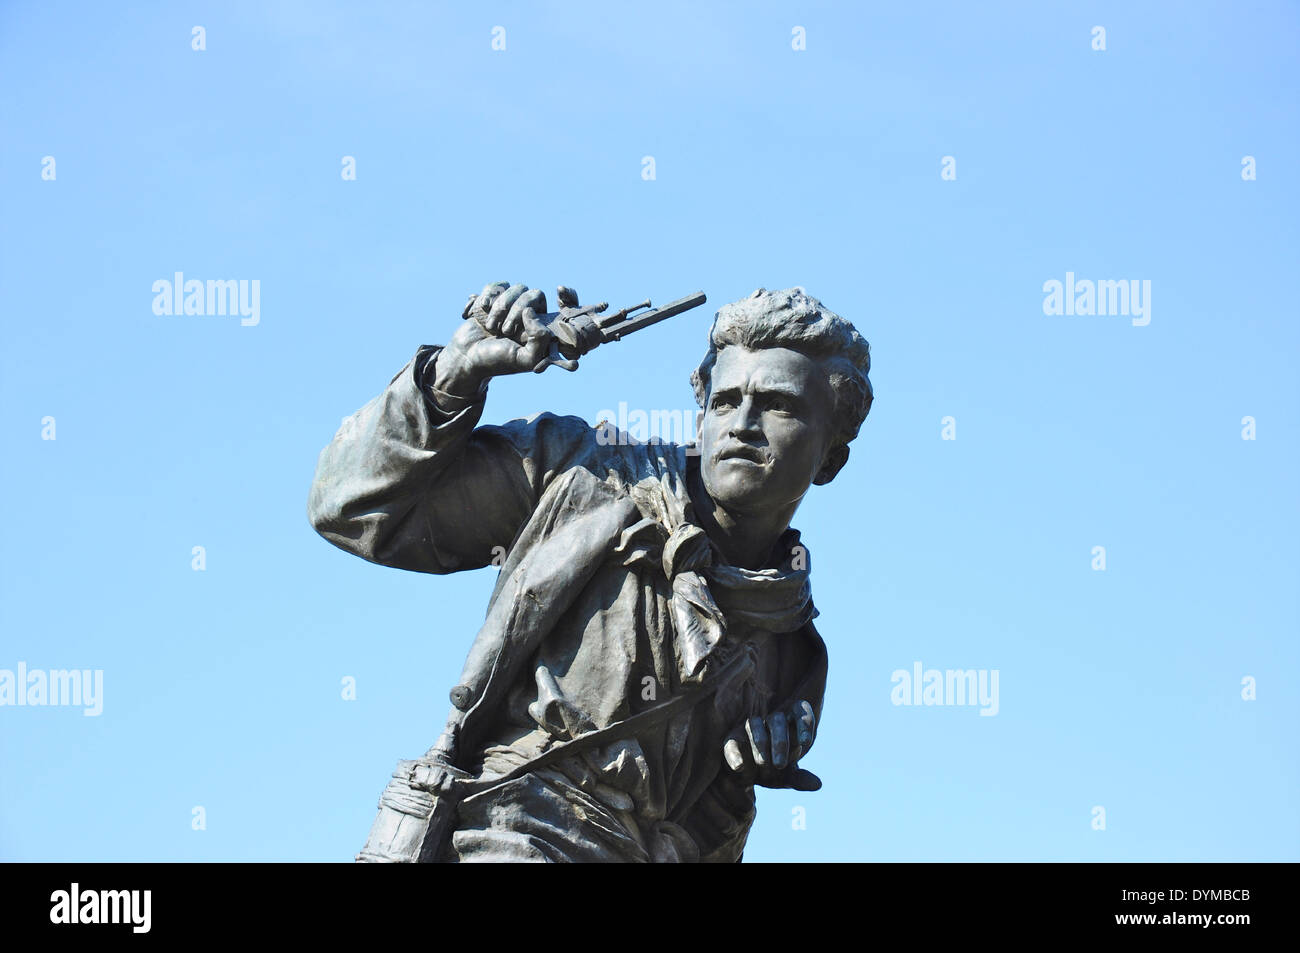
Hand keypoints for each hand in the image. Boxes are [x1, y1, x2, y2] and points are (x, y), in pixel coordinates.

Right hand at [434, 282, 581, 396]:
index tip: (563, 292)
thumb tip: (530, 311)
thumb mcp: (525, 359)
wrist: (466, 358)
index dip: (570, 297)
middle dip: (515, 311)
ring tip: (489, 327)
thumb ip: (540, 340)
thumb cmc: (497, 362)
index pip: (563, 308)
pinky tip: (474, 315)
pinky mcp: (493, 299)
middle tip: (505, 331)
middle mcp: (529, 315)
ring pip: (513, 288)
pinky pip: (493, 287)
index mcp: (542, 327)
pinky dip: (482, 299)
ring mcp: (510, 305)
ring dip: (498, 308)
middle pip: (532, 294)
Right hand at [722, 699, 820, 790]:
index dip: (804, 724)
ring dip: (760, 742)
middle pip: (777, 720)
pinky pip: (732, 743)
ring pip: (755, 724)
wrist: (747, 777)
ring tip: (763, 763)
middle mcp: (769, 723)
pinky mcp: (731, 739)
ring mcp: (750, 729)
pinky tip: (740, 767)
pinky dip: (735, 755)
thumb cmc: (772, 771)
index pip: (799, 715)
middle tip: (780, 765)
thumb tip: (818, 785)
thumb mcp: (786, 777)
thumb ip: (800, 779)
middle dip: (780, 741)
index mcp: (788, 728)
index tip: (806, 742)